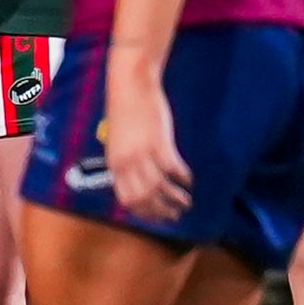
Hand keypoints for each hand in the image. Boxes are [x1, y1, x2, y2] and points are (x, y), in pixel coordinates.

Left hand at [102, 69, 191, 221]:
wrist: (130, 86)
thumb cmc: (125, 112)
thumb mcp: (118, 141)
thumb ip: (125, 161)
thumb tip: (135, 178)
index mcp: (114, 164)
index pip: (127, 199)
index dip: (144, 213)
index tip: (158, 218)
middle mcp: (126, 163)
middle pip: (145, 199)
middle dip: (161, 211)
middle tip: (176, 215)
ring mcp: (142, 154)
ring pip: (160, 188)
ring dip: (175, 199)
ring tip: (186, 203)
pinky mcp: (159, 143)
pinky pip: (173, 168)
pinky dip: (183, 178)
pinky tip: (189, 180)